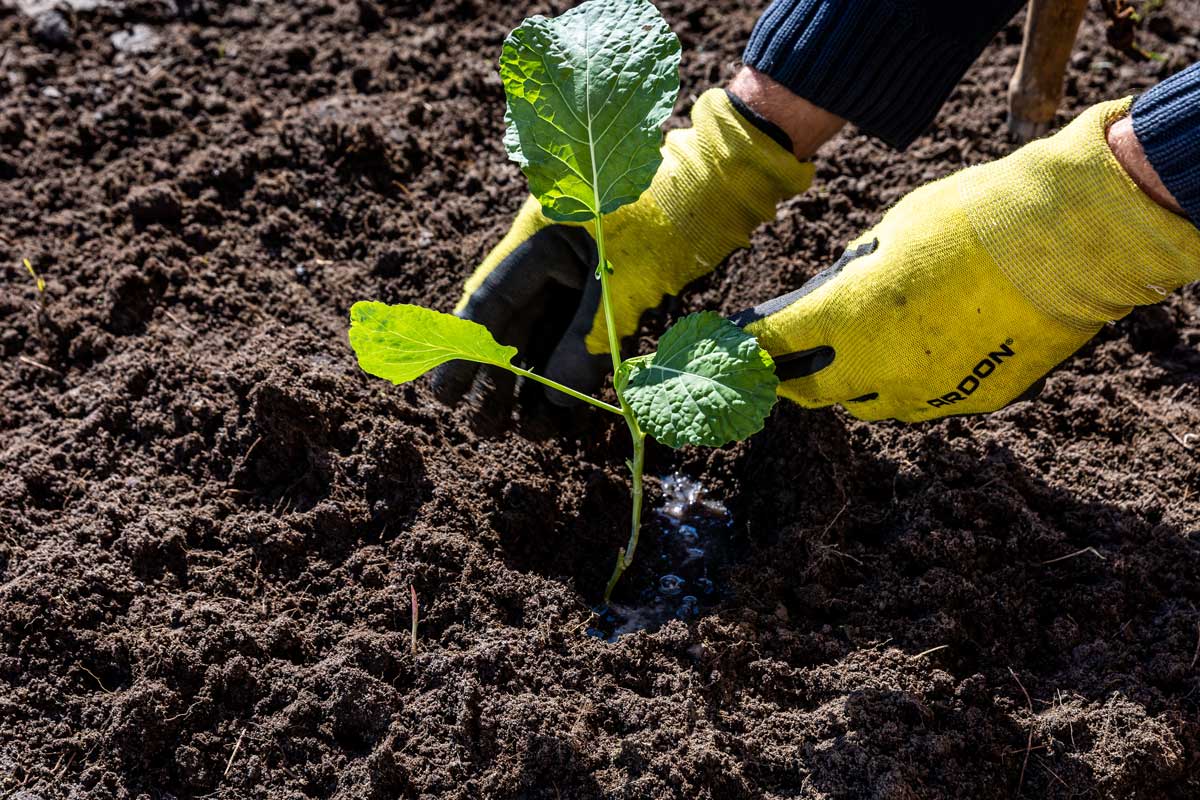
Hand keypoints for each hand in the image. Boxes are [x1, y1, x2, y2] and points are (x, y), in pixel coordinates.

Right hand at [432, 87, 813, 408]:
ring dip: (537, 387)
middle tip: (489, 428)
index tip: (446, 394)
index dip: (467, 351)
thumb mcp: (625, 280)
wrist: (724, 186)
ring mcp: (583, 276)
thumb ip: (588, 340)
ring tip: (529, 432)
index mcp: (539, 238)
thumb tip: (557, 396)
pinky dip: (574, 377)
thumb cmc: (669, 214)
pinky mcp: (613, 294)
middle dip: (501, 381)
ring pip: (548, 340)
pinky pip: (583, 341)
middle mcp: (553, 258)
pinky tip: (564, 414)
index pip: (490, 301)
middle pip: (515, 327)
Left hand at [732, 98, 1199, 422]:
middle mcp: (880, 368)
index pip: (775, 344)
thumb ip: (848, 278)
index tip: (729, 343)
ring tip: (841, 361)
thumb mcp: (888, 235)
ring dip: (848, 385)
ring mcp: (928, 392)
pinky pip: (922, 403)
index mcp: (848, 318)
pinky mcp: (972, 400)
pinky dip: (904, 386)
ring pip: (867, 404)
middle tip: (775, 365)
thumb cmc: (973, 218)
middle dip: (788, 378)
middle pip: (811, 392)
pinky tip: (909, 361)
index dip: (748, 344)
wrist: (1070, 239)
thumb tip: (827, 300)